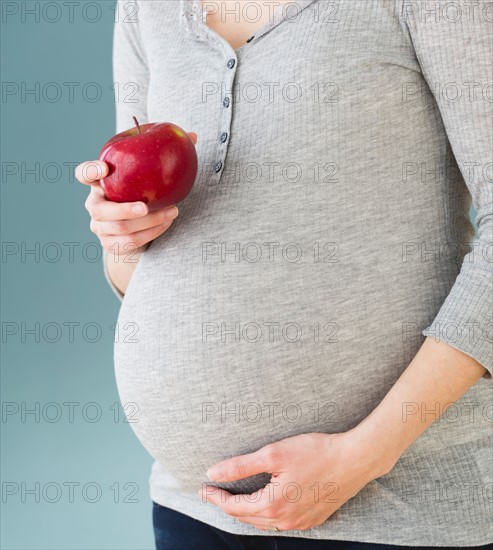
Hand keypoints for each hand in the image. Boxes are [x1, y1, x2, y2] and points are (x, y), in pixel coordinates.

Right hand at [75, 132, 197, 254]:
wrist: (139, 227)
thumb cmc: (145, 192)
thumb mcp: (150, 174)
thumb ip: (165, 154)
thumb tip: (193, 135)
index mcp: (99, 183)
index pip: (84, 174)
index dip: (90, 171)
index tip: (105, 168)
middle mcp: (95, 205)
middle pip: (100, 210)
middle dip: (123, 209)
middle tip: (145, 207)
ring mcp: (100, 227)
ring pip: (120, 228)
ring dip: (149, 222)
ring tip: (172, 212)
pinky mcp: (111, 244)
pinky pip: (131, 242)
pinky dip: (152, 233)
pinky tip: (167, 222)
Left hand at [199, 431, 393, 531]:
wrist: (354, 459)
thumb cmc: (315, 452)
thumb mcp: (273, 454)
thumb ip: (240, 466)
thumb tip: (213, 473)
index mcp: (273, 505)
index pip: (234, 507)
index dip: (216, 498)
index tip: (203, 488)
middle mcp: (286, 520)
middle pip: (247, 517)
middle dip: (228, 505)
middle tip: (214, 491)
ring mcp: (302, 523)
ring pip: (265, 521)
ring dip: (247, 511)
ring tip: (234, 497)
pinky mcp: (314, 519)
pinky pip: (282, 522)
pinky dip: (267, 513)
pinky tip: (265, 502)